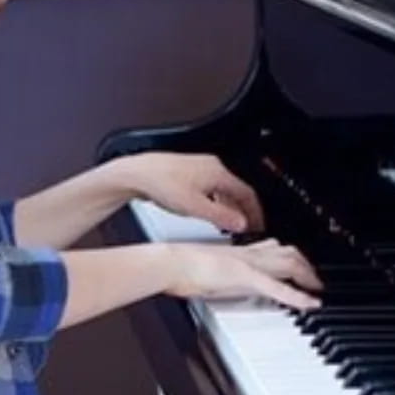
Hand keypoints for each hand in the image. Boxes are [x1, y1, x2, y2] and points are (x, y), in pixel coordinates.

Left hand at [123, 152, 263, 232]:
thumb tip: (240, 224)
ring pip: (221, 189)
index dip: (255, 212)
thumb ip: (221, 217)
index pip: (247, 193)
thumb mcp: (195, 207)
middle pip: (235, 191)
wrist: (137, 173)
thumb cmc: (161, 184)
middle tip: (244, 228)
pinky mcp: (186, 173)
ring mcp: (198, 168)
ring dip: (227, 207)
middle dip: (242, 211)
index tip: (258, 225)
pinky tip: (207, 213)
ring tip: (227, 224)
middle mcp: (210, 167)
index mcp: (218, 172)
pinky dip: (214, 202)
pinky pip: (209, 188)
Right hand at [165, 239, 321, 309]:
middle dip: (306, 266)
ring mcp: (247, 263)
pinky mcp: (245, 276)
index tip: (300, 264)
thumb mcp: (205, 268)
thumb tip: (222, 282)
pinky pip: (276, 287)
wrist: (170, 262)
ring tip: (318, 289)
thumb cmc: (179, 266)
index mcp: (237, 252)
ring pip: (288, 263)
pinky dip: (296, 296)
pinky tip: (310, 304)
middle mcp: (246, 254)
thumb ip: (220, 273)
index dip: (290, 255)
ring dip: (308, 276)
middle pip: (287, 253)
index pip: (271, 248)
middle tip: (316, 280)